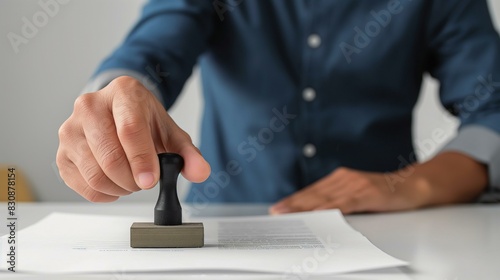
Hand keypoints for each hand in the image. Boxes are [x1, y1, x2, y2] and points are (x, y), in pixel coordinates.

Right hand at [57, 76, 210, 201]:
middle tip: (145, 181)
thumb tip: (200, 172)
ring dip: (119, 187)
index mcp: (123, 93)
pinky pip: (82, 186)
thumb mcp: (171, 133)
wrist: (119, 113)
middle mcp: (90, 106)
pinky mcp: (61, 152)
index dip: (141, 159)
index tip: (151, 180)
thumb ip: (189, 153)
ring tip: (131, 179)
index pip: (129, 129)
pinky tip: (115, 184)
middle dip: (133, 178)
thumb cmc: (144, 121)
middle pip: (110, 155)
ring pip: (94, 174)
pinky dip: (104, 193)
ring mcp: (71, 129)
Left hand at [269, 152, 487, 214]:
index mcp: (340, 180)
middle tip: (275, 215)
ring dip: (304, 208)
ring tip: (287, 216)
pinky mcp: (368, 192)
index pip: (312, 193)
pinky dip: (330, 210)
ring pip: (325, 199)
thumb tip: (321, 219)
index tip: (277, 210)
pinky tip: (318, 216)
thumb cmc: (386, 194)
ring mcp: (356, 184)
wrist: (416, 186)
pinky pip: (345, 204)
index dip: (294, 202)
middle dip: (293, 205)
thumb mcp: (359, 197)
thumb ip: (341, 203)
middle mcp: (344, 179)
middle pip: (314, 195)